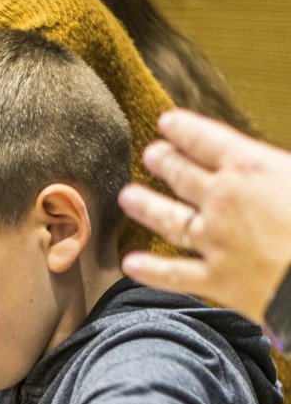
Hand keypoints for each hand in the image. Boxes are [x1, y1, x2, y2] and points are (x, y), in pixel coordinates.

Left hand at [120, 110, 290, 323]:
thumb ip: (279, 165)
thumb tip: (269, 161)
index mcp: (251, 166)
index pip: (205, 140)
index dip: (182, 130)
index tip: (167, 124)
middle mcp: (224, 199)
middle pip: (182, 175)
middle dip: (163, 161)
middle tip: (150, 154)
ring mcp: (215, 240)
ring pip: (169, 219)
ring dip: (146, 206)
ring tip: (128, 197)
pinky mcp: (216, 279)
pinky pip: (174, 274)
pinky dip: (150, 269)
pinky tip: (132, 264)